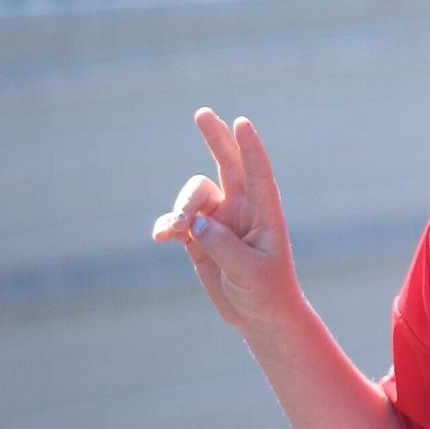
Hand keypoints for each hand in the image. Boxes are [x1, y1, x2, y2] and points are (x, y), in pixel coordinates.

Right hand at [151, 108, 305, 332]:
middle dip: (215, 138)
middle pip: (227, 164)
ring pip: (194, 195)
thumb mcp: (249, 272)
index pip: (259, 172)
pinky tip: (163, 237)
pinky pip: (177, 221)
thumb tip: (198, 224)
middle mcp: (243, 209)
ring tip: (174, 231)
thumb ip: (224, 246)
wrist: (258, 315)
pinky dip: (167, 225)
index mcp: (265, 211)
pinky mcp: (199, 238)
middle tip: (203, 113)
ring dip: (181, 208)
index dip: (250, 147)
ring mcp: (220, 220)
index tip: (241, 123)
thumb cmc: (266, 291)